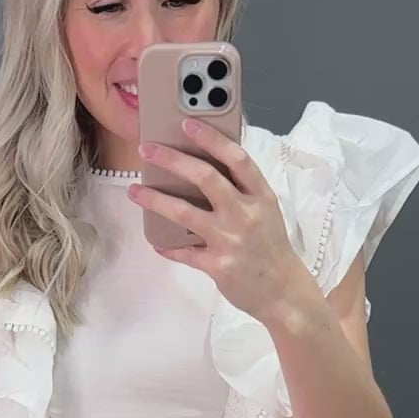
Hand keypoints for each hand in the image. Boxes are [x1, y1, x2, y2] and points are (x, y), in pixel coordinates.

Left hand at [128, 118, 308, 323]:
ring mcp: (230, 240)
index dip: (210, 138)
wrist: (284, 293)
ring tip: (135, 190)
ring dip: (155, 199)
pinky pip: (185, 252)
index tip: (186, 124)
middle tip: (147, 150)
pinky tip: (157, 241)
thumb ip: (242, 190)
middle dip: (172, 159)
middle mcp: (245, 214)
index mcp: (260, 196)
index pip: (236, 158)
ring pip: (185, 213)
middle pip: (205, 177)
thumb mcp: (267, 212)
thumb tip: (204, 169)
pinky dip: (168, 247)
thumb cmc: (271, 248)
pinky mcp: (218, 266)